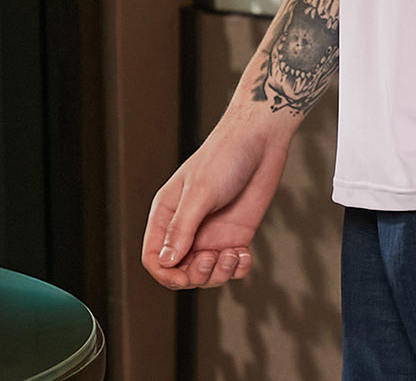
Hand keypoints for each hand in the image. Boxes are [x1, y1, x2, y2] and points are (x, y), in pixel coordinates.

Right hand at [141, 109, 291, 289]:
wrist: (261, 139)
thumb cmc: (225, 156)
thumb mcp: (200, 191)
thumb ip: (182, 227)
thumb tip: (166, 262)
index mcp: (168, 214)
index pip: (154, 257)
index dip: (166, 274)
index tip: (185, 275)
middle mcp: (188, 227)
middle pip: (180, 271)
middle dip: (196, 275)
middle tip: (213, 258)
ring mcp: (212, 233)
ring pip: (207, 274)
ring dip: (219, 274)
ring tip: (233, 254)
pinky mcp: (236, 235)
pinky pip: (231, 266)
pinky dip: (237, 269)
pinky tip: (245, 255)